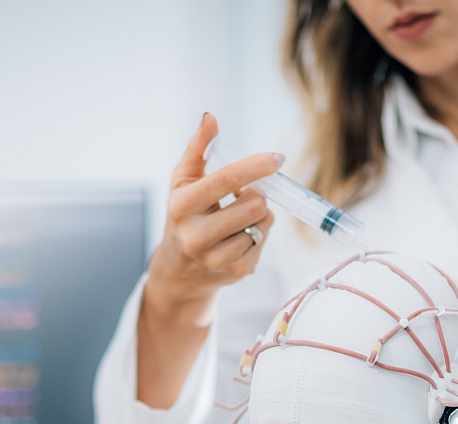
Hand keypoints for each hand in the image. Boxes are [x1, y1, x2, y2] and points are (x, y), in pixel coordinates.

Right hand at [136, 113, 280, 409]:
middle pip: (255, 204)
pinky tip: (237, 237)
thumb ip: (197, 148)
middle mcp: (196, 236)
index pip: (227, 180)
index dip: (256, 166)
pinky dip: (257, 234)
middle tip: (243, 196)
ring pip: (263, 223)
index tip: (277, 158)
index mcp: (182, 206)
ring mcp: (216, 258)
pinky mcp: (236, 273)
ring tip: (236, 219)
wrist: (180, 270)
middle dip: (256, 195)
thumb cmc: (184, 215)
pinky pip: (264, 241)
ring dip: (257, 216)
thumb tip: (210, 117)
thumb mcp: (183, 182)